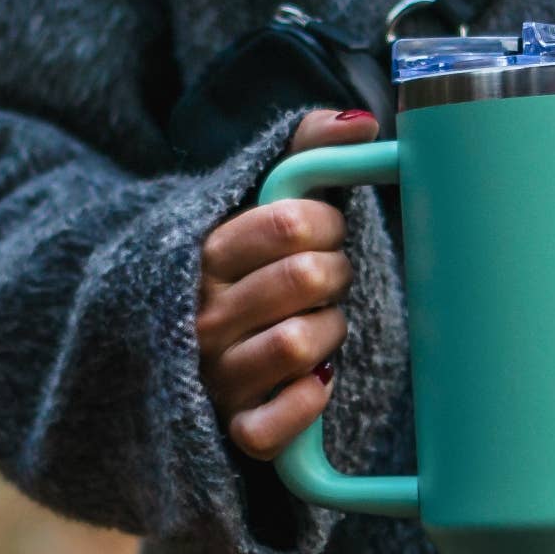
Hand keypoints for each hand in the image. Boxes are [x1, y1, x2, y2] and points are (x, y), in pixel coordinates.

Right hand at [199, 108, 379, 459]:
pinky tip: (316, 381)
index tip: (329, 230)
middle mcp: (201, 316)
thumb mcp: (262, 206)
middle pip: (304, 278)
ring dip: (331, 330)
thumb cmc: (250, 272)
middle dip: (335, 272)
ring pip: (300, 345)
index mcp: (204, 256)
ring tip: (324, 324)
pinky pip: (272, 426)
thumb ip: (306, 153)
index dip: (329, 222)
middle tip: (329, 277)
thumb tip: (362, 124)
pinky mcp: (232, 429)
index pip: (289, 221)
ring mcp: (215, 376)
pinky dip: (305, 403)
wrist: (192, 351)